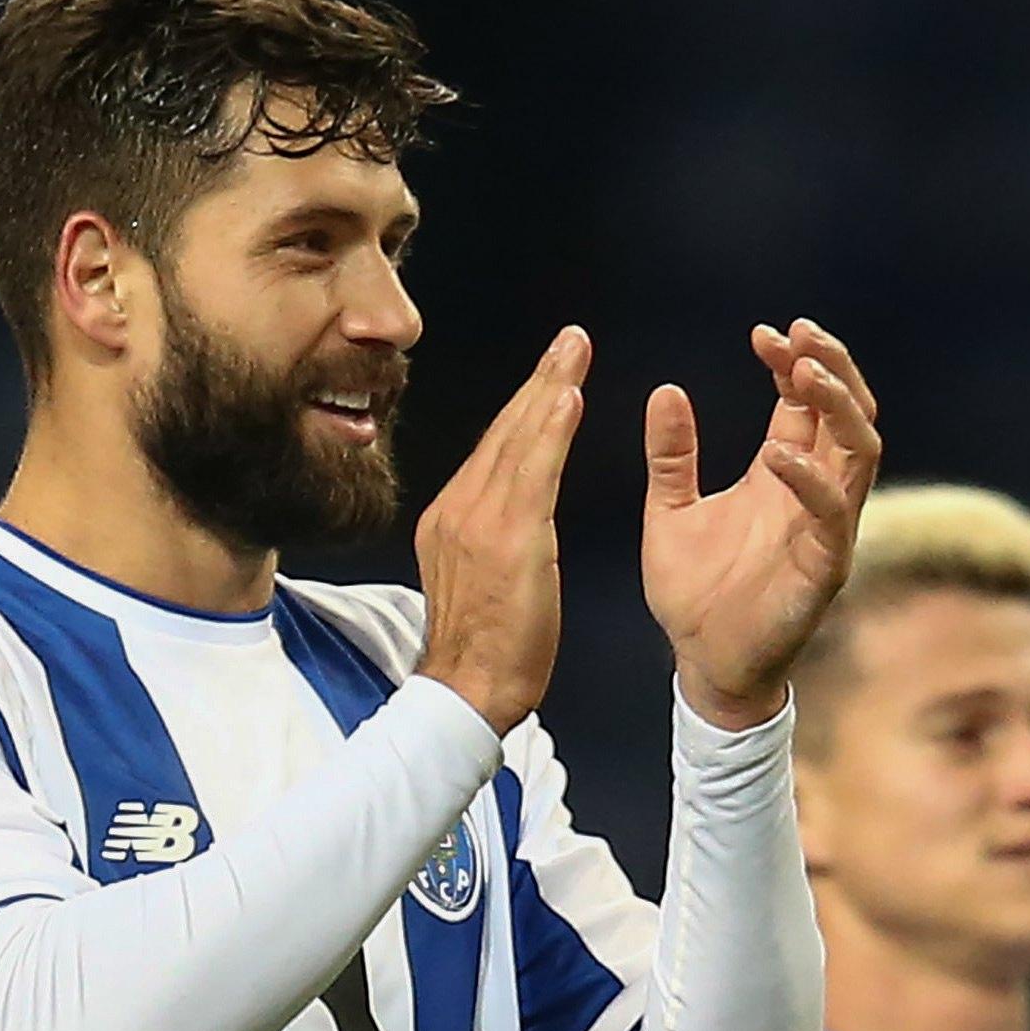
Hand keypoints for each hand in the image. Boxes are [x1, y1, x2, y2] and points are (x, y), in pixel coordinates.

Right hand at [415, 329, 587, 732]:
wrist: (466, 690)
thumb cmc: (486, 650)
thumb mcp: (481, 581)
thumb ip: (489, 540)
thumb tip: (505, 518)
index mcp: (454, 517)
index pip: (496, 450)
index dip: (525, 408)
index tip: (552, 374)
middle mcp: (460, 507)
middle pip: (504, 431)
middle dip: (539, 381)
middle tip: (572, 340)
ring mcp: (479, 520)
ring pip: (517, 440)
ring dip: (549, 390)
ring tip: (575, 352)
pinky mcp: (507, 538)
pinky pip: (533, 472)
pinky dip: (549, 430)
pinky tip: (568, 398)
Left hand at [646, 320, 882, 730]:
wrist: (702, 663)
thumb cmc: (694, 592)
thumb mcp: (670, 509)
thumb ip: (672, 454)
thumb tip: (666, 391)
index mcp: (782, 475)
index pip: (807, 403)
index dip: (794, 362)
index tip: (763, 334)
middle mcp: (814, 496)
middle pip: (851, 416)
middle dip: (834, 369)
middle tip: (803, 334)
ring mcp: (826, 530)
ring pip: (860, 454)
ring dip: (839, 409)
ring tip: (806, 373)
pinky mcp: (824, 569)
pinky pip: (833, 517)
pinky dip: (811, 481)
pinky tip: (778, 453)